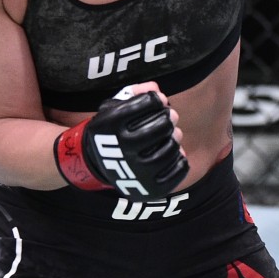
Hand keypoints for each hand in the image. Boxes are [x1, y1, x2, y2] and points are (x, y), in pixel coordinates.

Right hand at [54, 89, 187, 198]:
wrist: (97, 163)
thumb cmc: (112, 130)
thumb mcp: (113, 107)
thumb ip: (133, 92)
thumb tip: (155, 89)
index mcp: (111, 125)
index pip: (149, 102)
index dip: (156, 99)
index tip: (157, 101)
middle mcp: (122, 149)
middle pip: (163, 125)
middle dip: (168, 118)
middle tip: (169, 117)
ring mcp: (137, 172)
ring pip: (172, 147)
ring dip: (174, 138)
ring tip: (170, 135)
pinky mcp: (150, 188)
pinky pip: (179, 169)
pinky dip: (181, 159)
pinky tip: (174, 153)